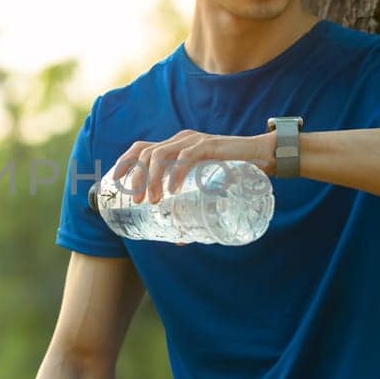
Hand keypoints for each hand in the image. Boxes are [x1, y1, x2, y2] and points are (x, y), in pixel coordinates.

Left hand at [110, 129, 272, 204]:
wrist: (264, 156)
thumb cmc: (235, 174)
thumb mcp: (206, 187)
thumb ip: (192, 207)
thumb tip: (178, 238)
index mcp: (175, 146)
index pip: (141, 147)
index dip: (124, 162)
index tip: (115, 181)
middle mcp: (180, 140)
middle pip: (146, 153)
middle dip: (136, 178)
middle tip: (137, 202)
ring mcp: (193, 141)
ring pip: (160, 154)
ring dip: (152, 179)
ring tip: (153, 201)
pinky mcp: (208, 146)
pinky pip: (185, 157)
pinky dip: (175, 174)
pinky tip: (172, 191)